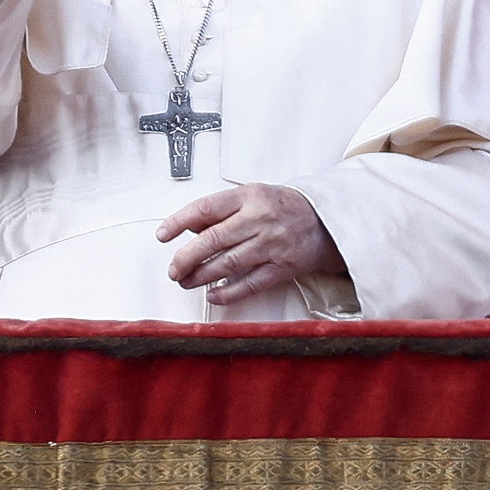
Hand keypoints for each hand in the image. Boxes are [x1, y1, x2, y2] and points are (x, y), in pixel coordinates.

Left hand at [158, 182, 345, 305]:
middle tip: (173, 269)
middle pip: (213, 240)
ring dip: (201, 276)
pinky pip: (249, 284)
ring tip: (186, 281)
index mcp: (248, 196)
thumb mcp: (251, 195)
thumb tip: (188, 228)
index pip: (206, 208)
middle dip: (186, 258)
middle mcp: (259, 219)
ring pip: (227, 264)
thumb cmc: (281, 206)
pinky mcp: (282, 268)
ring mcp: (271, 245)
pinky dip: (227, 292)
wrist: (325, 221)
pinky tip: (212, 294)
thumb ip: (221, 210)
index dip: (179, 222)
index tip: (163, 235)